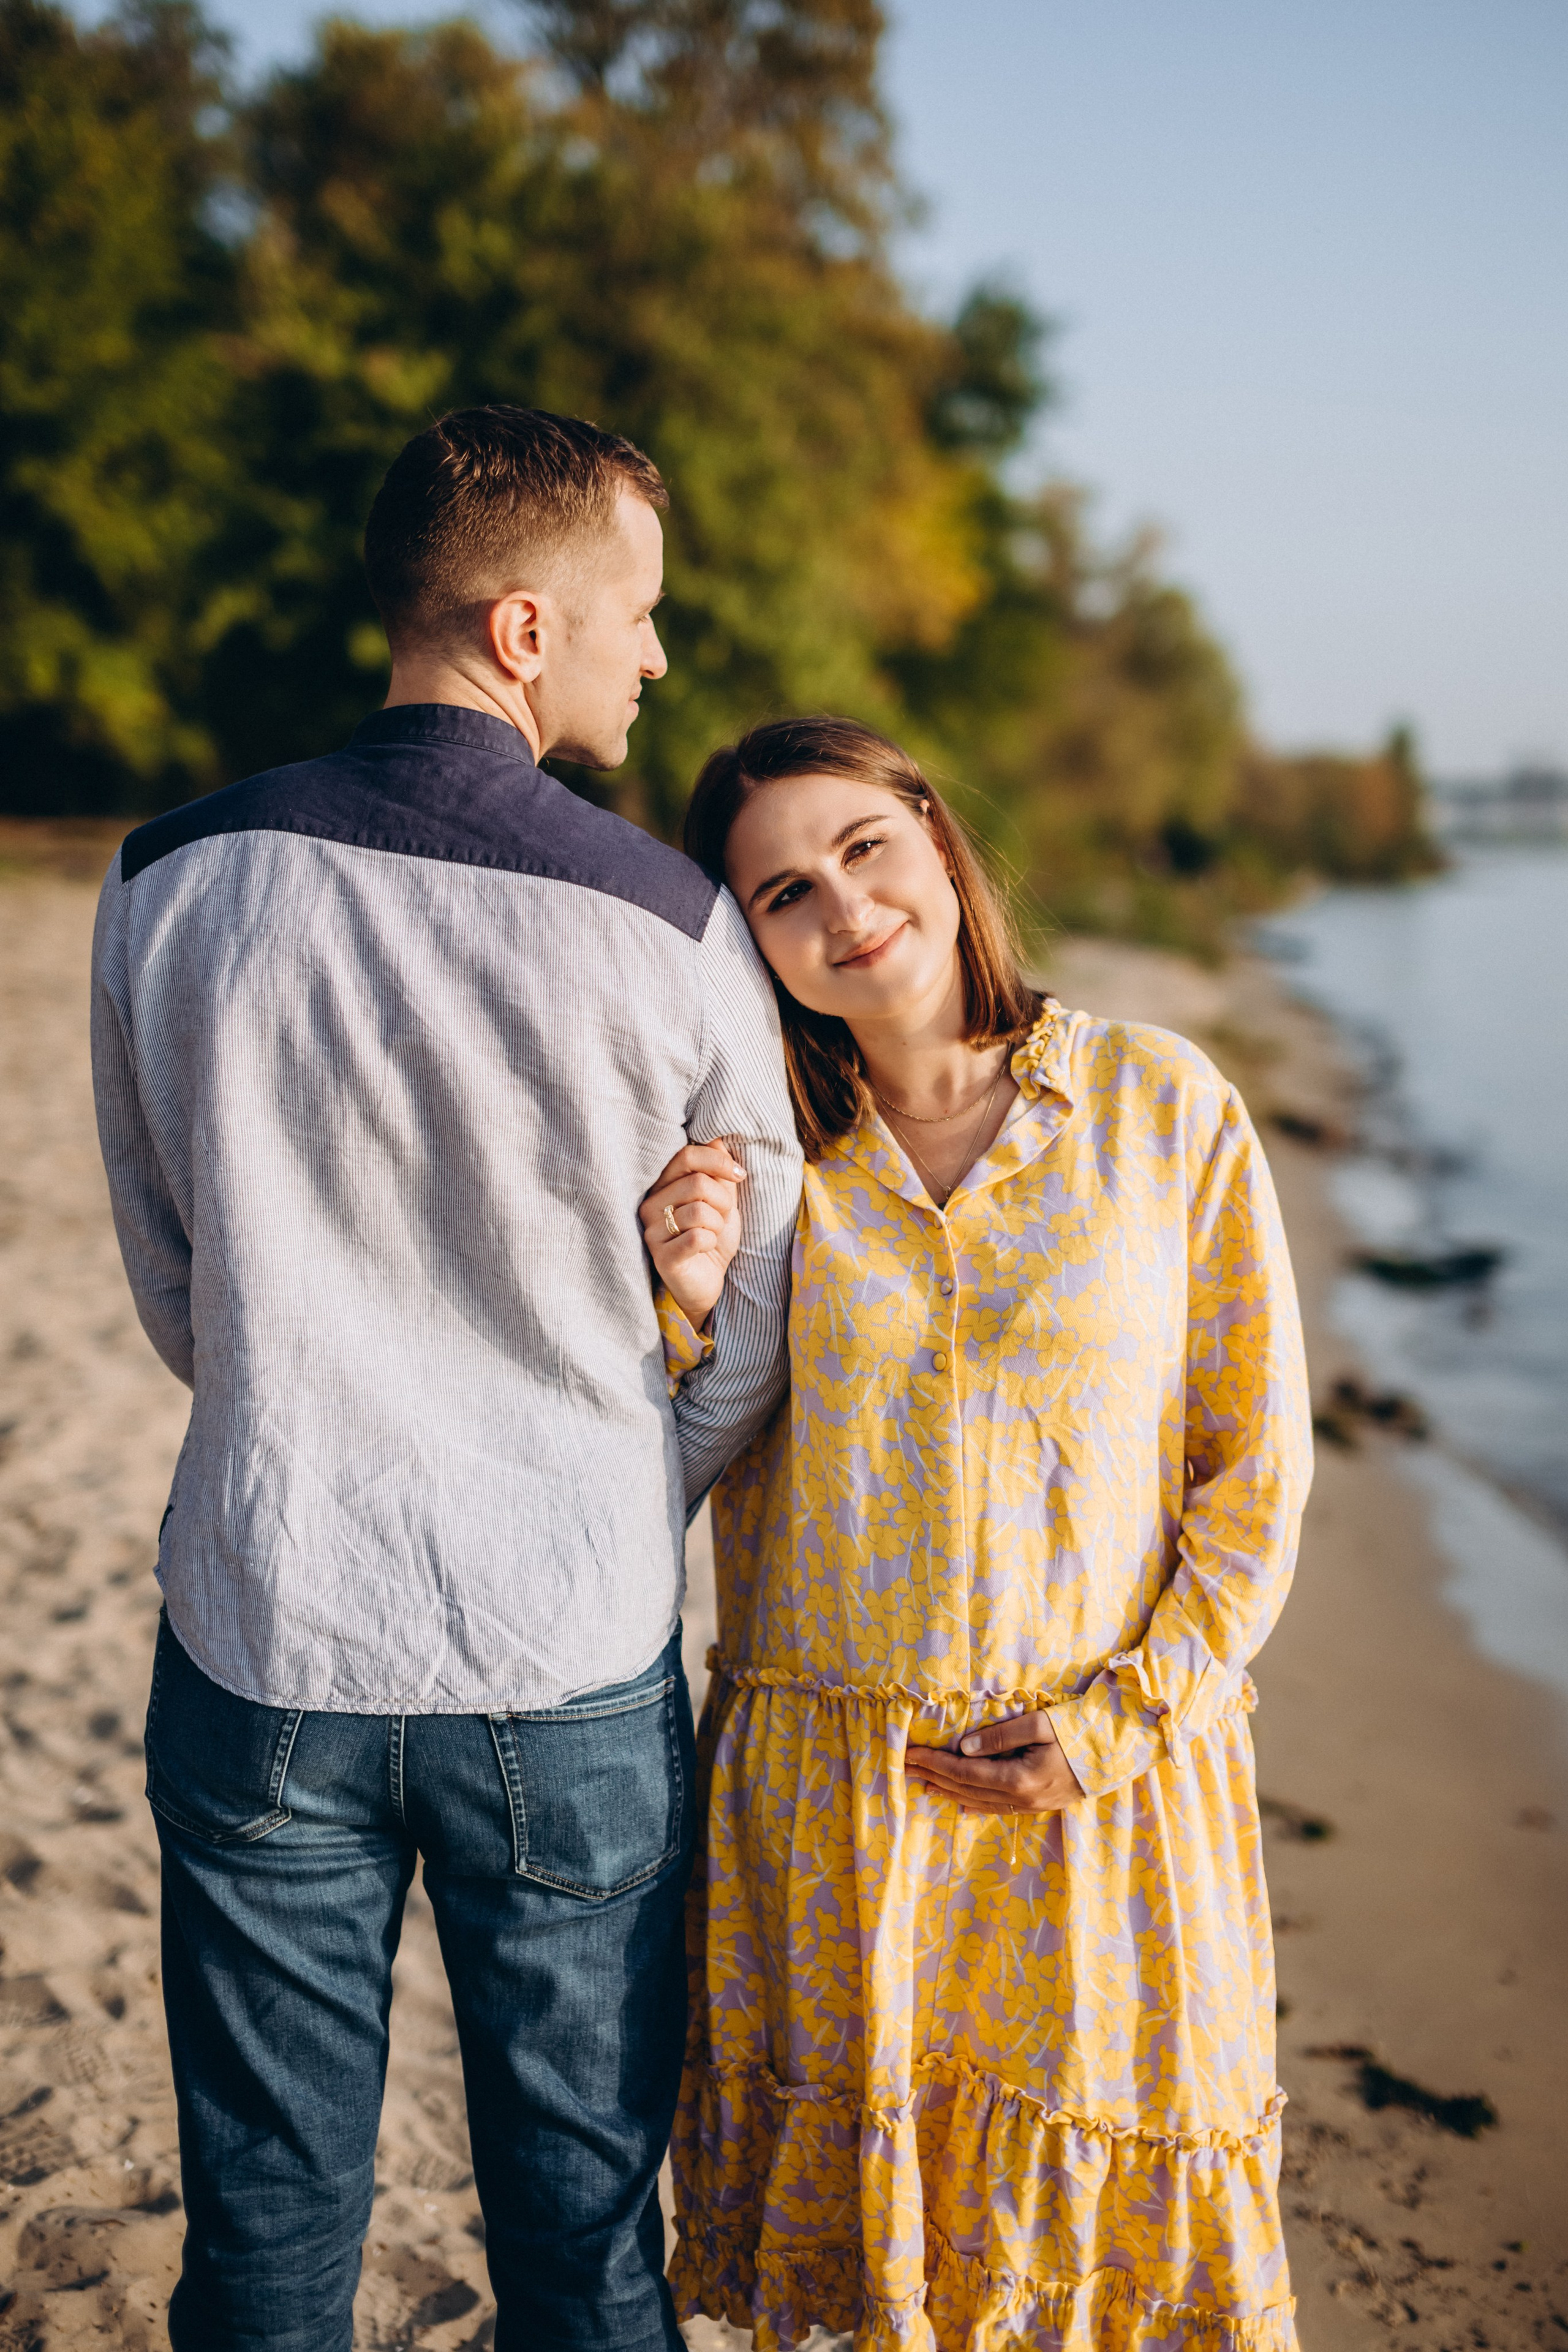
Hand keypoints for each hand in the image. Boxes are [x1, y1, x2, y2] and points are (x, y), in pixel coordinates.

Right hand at [640, 1140, 744, 1332]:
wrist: (710, 1280)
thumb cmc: (713, 1236)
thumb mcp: (722, 1198)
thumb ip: (718, 1170)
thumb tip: (717, 1137)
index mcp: (662, 1185)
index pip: (686, 1156)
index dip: (719, 1162)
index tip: (739, 1175)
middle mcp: (650, 1205)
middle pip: (696, 1183)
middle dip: (723, 1200)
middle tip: (723, 1216)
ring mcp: (652, 1232)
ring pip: (699, 1211)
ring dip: (718, 1223)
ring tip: (712, 1234)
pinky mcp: (661, 1257)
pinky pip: (697, 1237)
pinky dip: (711, 1242)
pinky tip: (705, 1249)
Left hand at [901, 1711, 1084, 1814]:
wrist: (1116, 1752)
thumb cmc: (1079, 1731)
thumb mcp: (1040, 1724)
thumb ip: (1000, 1735)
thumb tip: (964, 1746)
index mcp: (1020, 1779)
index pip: (965, 1772)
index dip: (935, 1763)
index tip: (911, 1754)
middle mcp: (1021, 1799)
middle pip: (967, 1789)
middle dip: (934, 1776)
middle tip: (906, 1766)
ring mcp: (1030, 1806)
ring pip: (979, 1802)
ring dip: (949, 1792)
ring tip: (924, 1783)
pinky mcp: (1037, 1805)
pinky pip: (997, 1809)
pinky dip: (973, 1804)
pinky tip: (960, 1803)